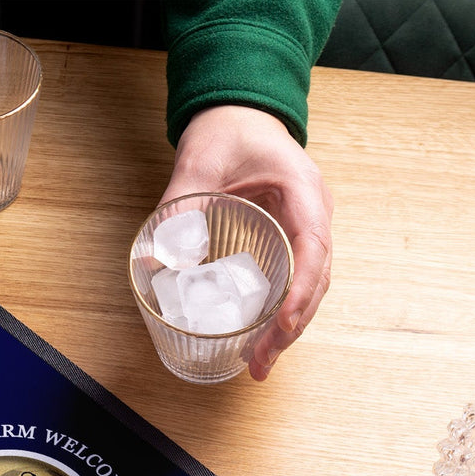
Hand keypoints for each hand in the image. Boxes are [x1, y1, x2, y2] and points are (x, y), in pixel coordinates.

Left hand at [160, 105, 332, 380]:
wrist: (239, 110)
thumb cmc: (225, 130)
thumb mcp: (197, 164)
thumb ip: (177, 210)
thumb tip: (157, 261)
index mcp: (303, 192)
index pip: (314, 249)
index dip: (301, 293)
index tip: (282, 328)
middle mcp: (314, 213)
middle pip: (317, 280)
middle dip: (292, 327)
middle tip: (261, 364)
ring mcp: (307, 226)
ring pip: (311, 286)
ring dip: (290, 327)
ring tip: (260, 364)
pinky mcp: (292, 237)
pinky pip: (298, 279)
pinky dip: (284, 312)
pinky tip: (262, 338)